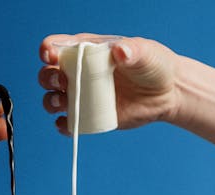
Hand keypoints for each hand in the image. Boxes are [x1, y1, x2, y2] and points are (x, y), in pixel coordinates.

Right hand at [38, 33, 178, 132]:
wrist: (166, 94)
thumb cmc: (154, 65)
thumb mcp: (145, 52)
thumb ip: (132, 50)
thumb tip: (120, 51)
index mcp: (87, 51)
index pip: (59, 47)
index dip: (48, 50)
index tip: (50, 55)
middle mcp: (80, 73)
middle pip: (49, 74)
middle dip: (48, 78)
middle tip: (63, 81)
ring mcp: (82, 97)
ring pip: (53, 99)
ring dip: (51, 102)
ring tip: (63, 104)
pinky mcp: (89, 117)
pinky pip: (68, 124)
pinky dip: (64, 126)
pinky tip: (69, 125)